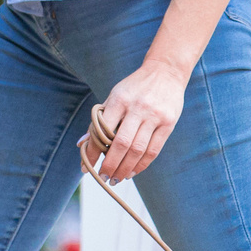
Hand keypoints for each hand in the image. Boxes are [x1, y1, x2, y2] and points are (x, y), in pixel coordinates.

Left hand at [83, 58, 186, 183]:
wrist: (165, 71)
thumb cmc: (135, 87)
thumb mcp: (114, 96)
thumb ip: (99, 120)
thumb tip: (81, 144)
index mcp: (120, 100)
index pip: (103, 131)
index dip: (93, 152)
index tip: (85, 167)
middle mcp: (138, 108)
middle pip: (121, 144)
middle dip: (110, 165)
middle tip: (103, 178)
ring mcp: (154, 116)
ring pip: (138, 150)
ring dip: (125, 168)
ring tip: (117, 179)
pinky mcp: (168, 123)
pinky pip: (153, 150)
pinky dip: (141, 165)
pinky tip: (132, 172)